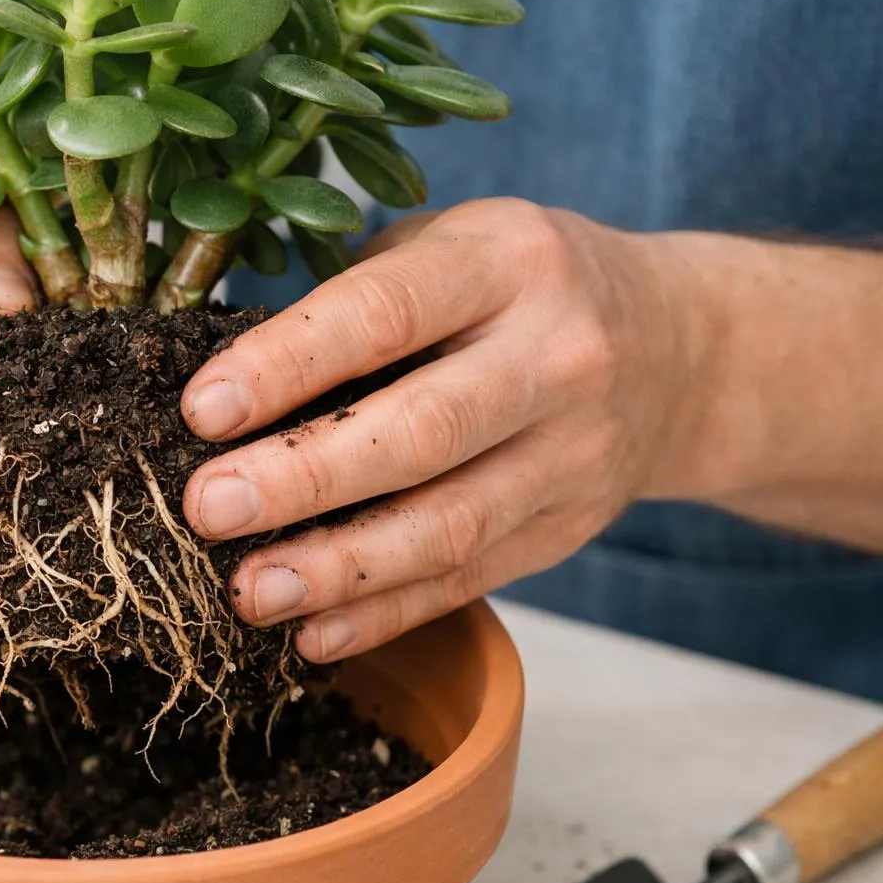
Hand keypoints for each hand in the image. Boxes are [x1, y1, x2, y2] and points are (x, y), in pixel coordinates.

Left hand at [180, 198, 716, 660]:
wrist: (679, 348)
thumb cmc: (516, 289)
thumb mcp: (453, 247)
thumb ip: (354, 301)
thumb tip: (220, 391)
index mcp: (509, 261)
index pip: (388, 314)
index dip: (289, 365)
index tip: (203, 410)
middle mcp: (557, 356)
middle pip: (422, 431)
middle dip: (303, 477)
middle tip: (206, 508)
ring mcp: (575, 452)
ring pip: (449, 524)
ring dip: (339, 568)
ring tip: (249, 591)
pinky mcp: (569, 528)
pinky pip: (471, 580)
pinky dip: (387, 614)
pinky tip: (315, 635)